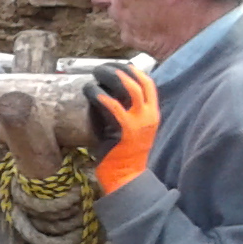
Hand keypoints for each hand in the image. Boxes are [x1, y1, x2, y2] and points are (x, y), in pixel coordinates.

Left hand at [88, 64, 159, 194]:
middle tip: (100, 68)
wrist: (126, 177)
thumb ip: (124, 111)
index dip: (132, 70)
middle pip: (138, 81)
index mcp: (152, 114)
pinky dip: (100, 95)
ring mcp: (139, 122)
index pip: (148, 83)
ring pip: (128, 89)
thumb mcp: (130, 128)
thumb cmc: (121, 153)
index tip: (116, 65)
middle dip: (118, 69)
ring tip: (95, 75)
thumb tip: (107, 90)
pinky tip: (90, 91)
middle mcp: (149, 115)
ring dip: (110, 77)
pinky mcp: (124, 130)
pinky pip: (112, 107)